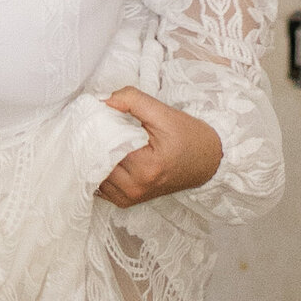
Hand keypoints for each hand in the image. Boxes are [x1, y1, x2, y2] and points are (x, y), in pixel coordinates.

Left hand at [95, 86, 221, 208]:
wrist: (208, 161)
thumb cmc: (188, 136)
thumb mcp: (163, 112)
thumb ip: (132, 100)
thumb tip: (102, 99)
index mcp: (146, 167)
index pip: (105, 145)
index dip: (97, 128)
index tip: (96, 115)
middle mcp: (137, 187)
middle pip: (98, 162)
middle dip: (92, 143)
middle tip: (94, 126)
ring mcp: (132, 197)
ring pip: (96, 176)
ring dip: (93, 159)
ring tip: (100, 140)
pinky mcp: (129, 201)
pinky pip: (102, 188)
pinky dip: (99, 172)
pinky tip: (104, 157)